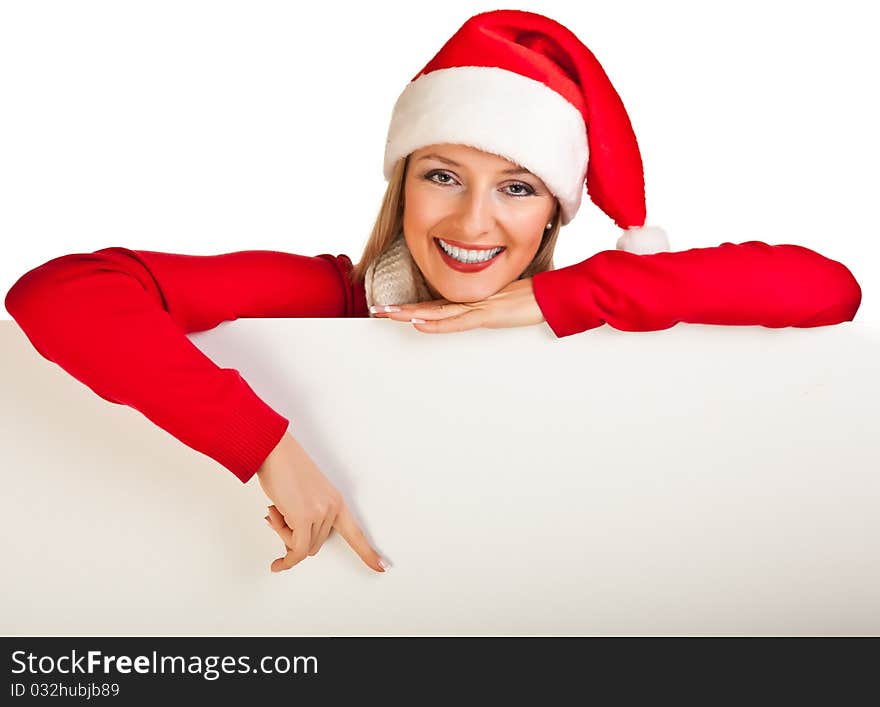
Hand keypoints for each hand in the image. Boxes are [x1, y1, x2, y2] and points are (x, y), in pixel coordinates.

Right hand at [256, 431, 388, 572]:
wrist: (273, 449)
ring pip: (303, 548)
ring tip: (276, 511)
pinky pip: (296, 550)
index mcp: (336, 501)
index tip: (382, 567)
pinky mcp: (303, 517)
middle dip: (294, 538)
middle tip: (279, 515)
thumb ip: (306, 519)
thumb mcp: (303, 497)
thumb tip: (294, 548)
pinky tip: (276, 565)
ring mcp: (320, 512)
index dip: (368, 552)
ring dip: (285, 537)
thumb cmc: (283, 469)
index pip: (356, 532)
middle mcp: (332, 507)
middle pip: (316, 545)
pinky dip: (287, 561)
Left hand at [372, 277, 544, 332]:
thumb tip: (480, 316)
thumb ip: (488, 310)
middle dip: (401, 310)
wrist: (551, 296)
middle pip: (428, 308)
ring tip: (387, 314)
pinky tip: (419, 323)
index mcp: (471, 303)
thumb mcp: (503, 308)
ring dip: (410, 314)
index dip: (412, 308)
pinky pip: (456, 321)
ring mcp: (477, 307)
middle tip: (377, 310)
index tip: (392, 310)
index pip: (435, 307)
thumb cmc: (532, 301)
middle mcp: (469, 303)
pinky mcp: (486, 314)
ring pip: (436, 312)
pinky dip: (436, 323)